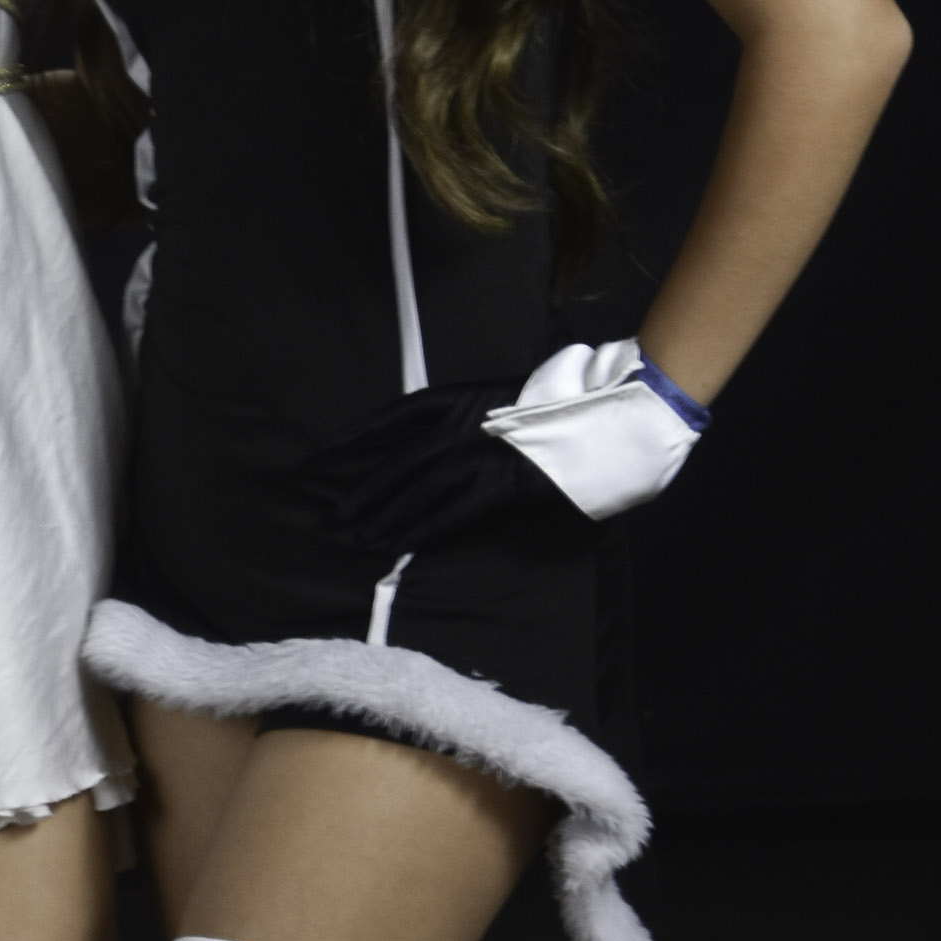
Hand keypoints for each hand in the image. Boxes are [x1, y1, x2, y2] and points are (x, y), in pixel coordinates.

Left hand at [309, 343, 708, 551]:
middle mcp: (466, 422)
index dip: (361, 434)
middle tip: (333, 511)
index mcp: (464, 396)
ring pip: (419, 488)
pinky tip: (400, 543)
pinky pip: (452, 512)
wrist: (610, 415)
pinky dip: (422, 528)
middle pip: (400, 456)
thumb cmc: (563, 409)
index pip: (398, 414)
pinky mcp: (503, 484)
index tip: (330, 452)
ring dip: (386, 513)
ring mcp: (483, 453)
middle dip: (363, 485)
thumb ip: (473, 419)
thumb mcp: (507, 401)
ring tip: (357, 535)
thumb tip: (439, 443)